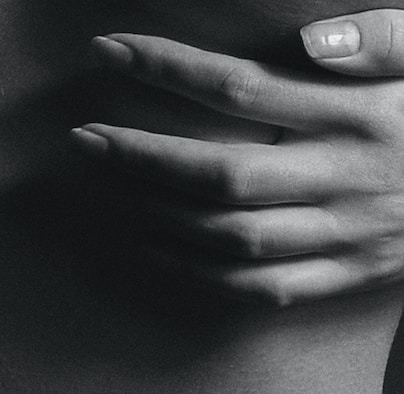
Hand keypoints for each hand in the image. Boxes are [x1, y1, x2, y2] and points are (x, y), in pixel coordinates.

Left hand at [72, 17, 403, 305]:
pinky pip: (254, 293)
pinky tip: (146, 257)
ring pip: (229, 242)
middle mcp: (345, 181)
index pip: (244, 87)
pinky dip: (193, 280)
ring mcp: (342, 238)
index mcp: (360, 115)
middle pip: (222, 175)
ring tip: (98, 200)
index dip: (170, 70)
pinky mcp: (342, 280)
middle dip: (142, 158)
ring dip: (154, 223)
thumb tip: (311, 42)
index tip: (108, 52)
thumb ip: (383, 37)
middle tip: (82, 142)